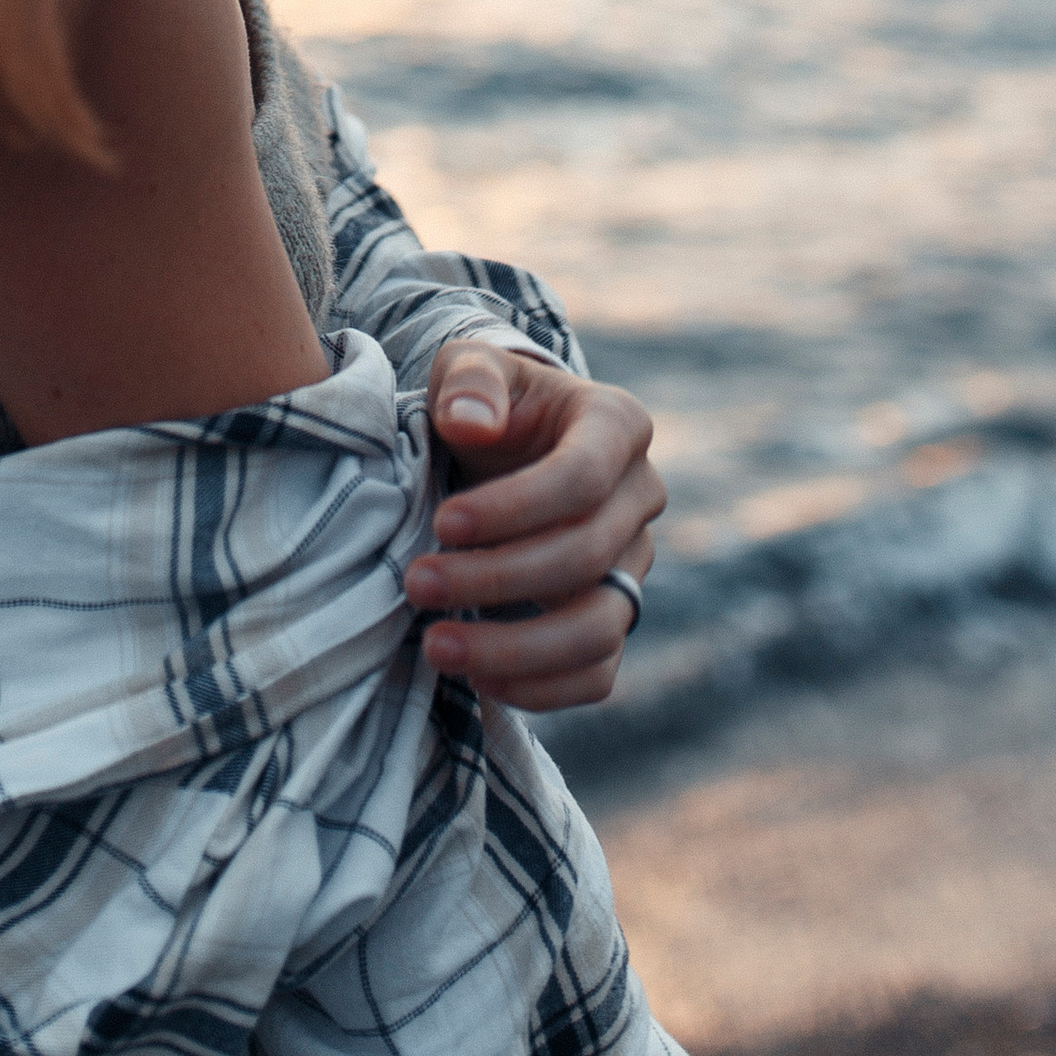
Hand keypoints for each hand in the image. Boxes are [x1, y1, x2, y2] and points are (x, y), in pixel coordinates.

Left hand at [403, 344, 662, 712]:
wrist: (498, 447)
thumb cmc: (484, 402)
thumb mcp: (469, 368)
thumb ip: (469, 381)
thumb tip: (470, 422)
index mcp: (616, 424)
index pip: (582, 477)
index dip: (514, 508)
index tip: (442, 523)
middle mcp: (640, 496)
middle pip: (586, 556)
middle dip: (496, 579)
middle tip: (415, 586)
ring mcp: (633, 564)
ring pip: (600, 627)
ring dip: (516, 649)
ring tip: (437, 649)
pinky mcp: (613, 616)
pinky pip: (597, 672)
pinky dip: (540, 687)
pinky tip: (475, 678)